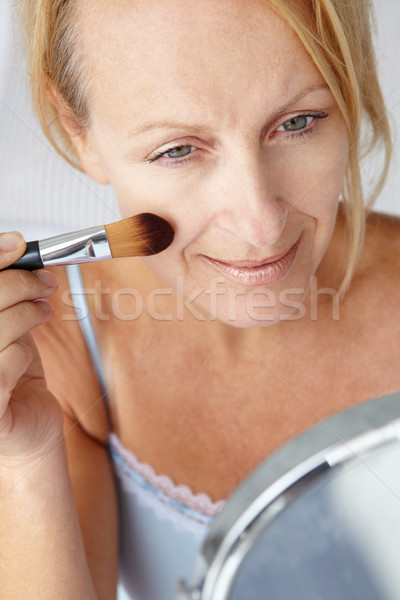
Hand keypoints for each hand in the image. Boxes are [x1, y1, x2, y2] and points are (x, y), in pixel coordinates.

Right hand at [0, 232, 62, 468]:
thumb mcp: (4, 326)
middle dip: (20, 283)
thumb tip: (14, 248)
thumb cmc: (10, 378)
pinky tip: (25, 359)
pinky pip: (6, 360)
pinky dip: (24, 353)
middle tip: (45, 283)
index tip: (17, 244)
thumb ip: (1, 295)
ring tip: (43, 313)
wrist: (26, 434)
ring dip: (29, 314)